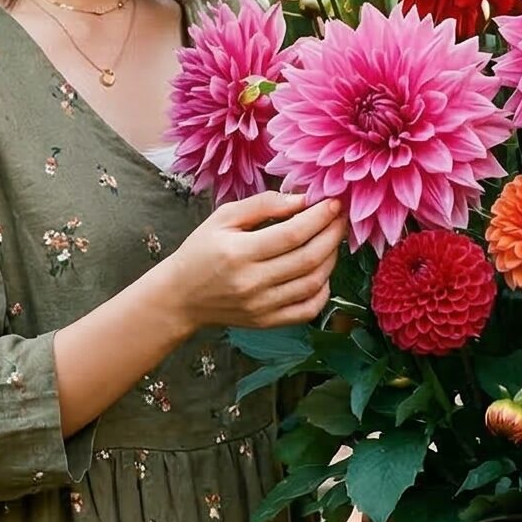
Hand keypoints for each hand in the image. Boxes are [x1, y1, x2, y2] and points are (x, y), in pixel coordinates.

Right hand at [158, 191, 346, 333]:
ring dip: (331, 259)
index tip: (334, 203)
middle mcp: (251, 282)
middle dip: (332, 235)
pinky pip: (307, 310)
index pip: (292, 234)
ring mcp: (261, 306)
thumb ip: (263, 204)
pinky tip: (321, 272)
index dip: (319, 217)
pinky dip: (323, 290)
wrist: (181, 296)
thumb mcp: (223, 217)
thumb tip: (302, 199)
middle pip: (308, 258)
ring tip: (332, 240)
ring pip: (312, 283)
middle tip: (341, 218)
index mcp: (238, 252)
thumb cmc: (201, 250)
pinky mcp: (267, 322)